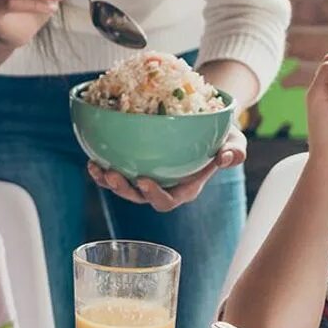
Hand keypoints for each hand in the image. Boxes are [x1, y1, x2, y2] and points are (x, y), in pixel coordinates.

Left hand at [88, 126, 246, 211]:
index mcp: (185, 189)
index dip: (154, 195)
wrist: (208, 126)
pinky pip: (117, 172)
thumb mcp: (235, 143)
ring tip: (96, 167)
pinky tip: (92, 158)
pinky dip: (102, 169)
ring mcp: (148, 179)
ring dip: (108, 181)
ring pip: (124, 187)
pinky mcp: (136, 167)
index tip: (143, 181)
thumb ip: (235, 152)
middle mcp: (163, 188)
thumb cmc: (223, 138)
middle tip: (112, 174)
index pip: (168, 201)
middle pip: (140, 198)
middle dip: (124, 190)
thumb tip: (227, 157)